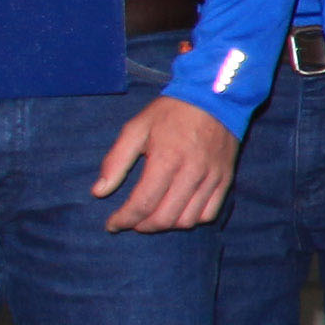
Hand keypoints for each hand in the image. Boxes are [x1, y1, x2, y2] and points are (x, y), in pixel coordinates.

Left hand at [90, 95, 239, 231]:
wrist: (214, 98)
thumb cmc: (170, 113)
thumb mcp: (136, 129)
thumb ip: (115, 161)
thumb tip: (99, 192)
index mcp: (166, 159)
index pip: (143, 203)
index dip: (124, 219)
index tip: (112, 224)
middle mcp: (191, 173)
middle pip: (165, 218)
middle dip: (142, 226)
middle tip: (131, 221)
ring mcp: (211, 178)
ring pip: (187, 220)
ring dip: (165, 225)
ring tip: (152, 217)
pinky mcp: (225, 180)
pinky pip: (209, 214)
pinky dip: (191, 219)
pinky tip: (178, 211)